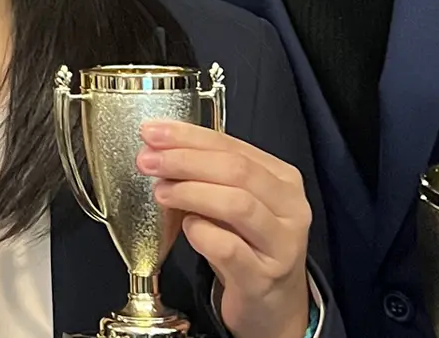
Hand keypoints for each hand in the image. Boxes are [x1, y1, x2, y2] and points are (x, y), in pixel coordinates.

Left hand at [139, 121, 310, 337]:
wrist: (274, 306)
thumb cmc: (250, 248)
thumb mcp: (238, 205)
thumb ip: (211, 176)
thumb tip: (161, 150)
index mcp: (283, 180)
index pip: (233, 146)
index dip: (189, 137)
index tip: (153, 132)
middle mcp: (290, 208)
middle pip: (236, 170)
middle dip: (185, 160)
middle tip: (149, 160)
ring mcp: (280, 245)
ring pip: (236, 204)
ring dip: (191, 192)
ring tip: (161, 191)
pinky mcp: (262, 278)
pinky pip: (228, 248)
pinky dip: (201, 232)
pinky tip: (187, 227)